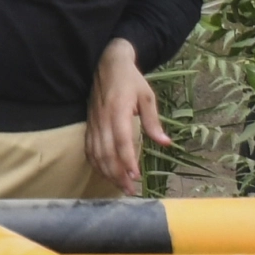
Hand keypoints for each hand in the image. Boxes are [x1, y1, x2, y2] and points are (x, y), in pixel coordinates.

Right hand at [85, 37, 168, 195]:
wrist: (107, 64)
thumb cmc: (130, 80)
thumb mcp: (147, 96)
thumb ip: (153, 121)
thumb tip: (165, 143)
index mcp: (118, 110)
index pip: (121, 139)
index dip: (127, 159)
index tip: (136, 175)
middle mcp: (103, 118)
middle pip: (106, 151)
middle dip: (117, 173)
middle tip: (130, 190)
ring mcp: (94, 122)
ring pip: (96, 152)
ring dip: (107, 172)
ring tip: (120, 186)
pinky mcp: (90, 124)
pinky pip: (89, 148)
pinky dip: (95, 163)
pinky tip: (104, 173)